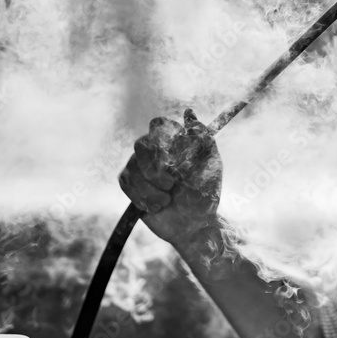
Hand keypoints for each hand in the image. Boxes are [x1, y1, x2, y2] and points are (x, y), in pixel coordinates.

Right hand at [118, 109, 222, 246]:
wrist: (194, 225)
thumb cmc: (205, 194)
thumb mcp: (211, 166)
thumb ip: (202, 140)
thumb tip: (189, 113)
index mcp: (176, 142)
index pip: (159, 124)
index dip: (161, 137)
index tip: (172, 158)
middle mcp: (156, 151)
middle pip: (141, 144)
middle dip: (154, 168)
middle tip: (171, 184)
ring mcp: (141, 167)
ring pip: (132, 167)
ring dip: (150, 188)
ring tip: (167, 200)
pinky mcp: (131, 184)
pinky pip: (125, 182)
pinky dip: (141, 196)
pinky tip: (156, 206)